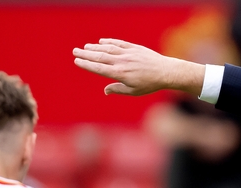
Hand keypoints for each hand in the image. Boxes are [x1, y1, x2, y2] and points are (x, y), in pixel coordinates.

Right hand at [73, 39, 204, 96]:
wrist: (166, 72)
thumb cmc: (150, 84)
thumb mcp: (134, 91)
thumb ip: (118, 89)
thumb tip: (105, 91)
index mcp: (120, 74)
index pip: (99, 68)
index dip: (86, 64)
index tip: (77, 61)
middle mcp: (121, 62)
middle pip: (99, 57)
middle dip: (86, 54)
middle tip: (74, 51)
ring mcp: (128, 53)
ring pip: (107, 48)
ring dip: (95, 47)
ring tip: (85, 47)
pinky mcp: (134, 48)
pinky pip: (118, 43)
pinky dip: (109, 42)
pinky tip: (101, 42)